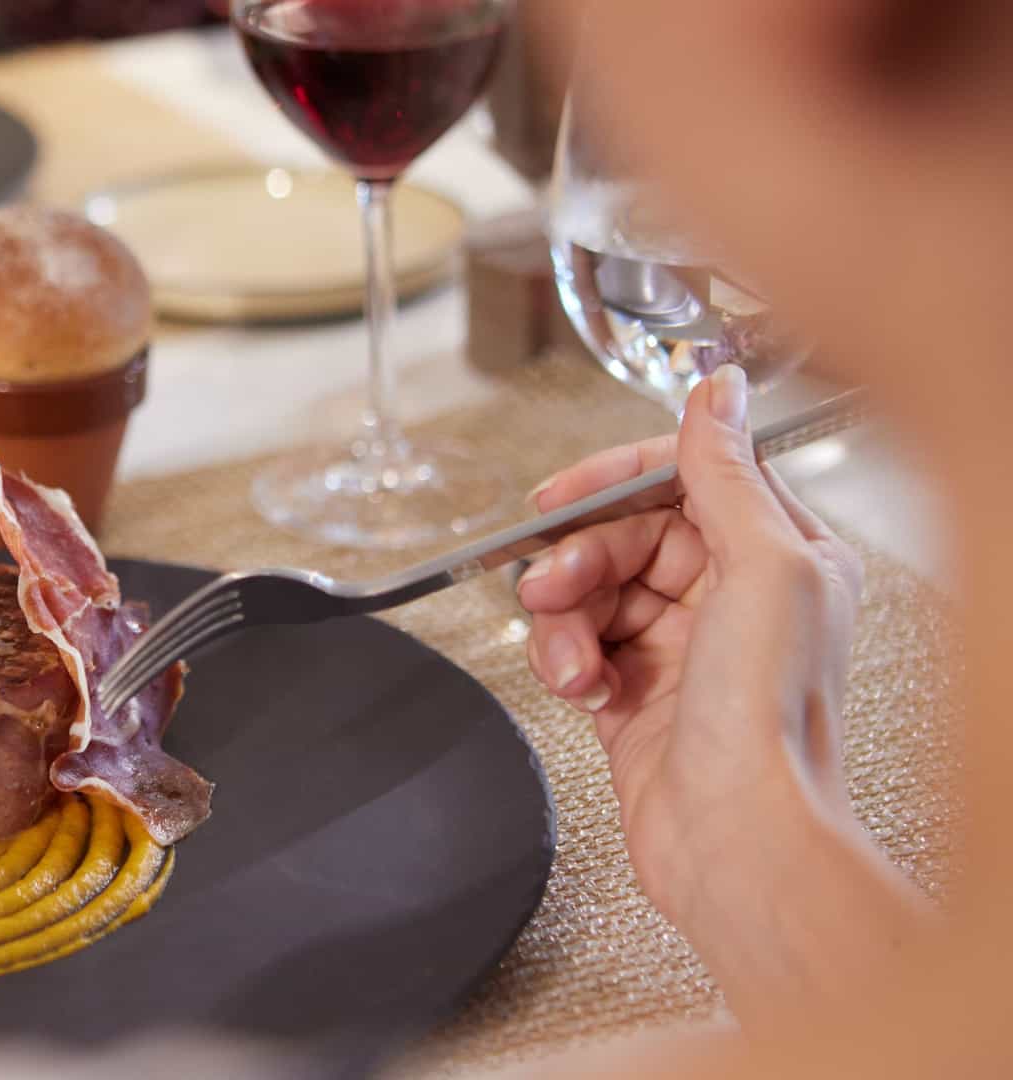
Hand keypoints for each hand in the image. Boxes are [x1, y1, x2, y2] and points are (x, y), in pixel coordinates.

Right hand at [518, 365, 865, 935]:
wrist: (737, 838)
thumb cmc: (770, 720)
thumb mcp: (763, 567)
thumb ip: (728, 474)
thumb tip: (716, 392)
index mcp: (781, 556)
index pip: (686, 480)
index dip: (617, 481)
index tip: (563, 495)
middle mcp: (733, 599)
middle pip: (625, 537)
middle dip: (578, 560)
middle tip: (550, 583)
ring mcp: (680, 650)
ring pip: (589, 594)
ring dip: (563, 619)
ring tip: (569, 655)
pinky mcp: (631, 697)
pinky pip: (574, 649)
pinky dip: (564, 662)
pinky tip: (580, 685)